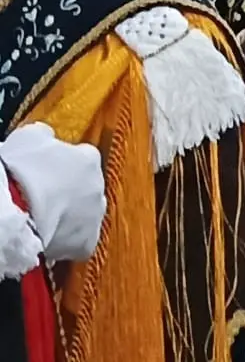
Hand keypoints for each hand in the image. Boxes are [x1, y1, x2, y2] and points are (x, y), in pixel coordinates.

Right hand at [0, 123, 105, 263]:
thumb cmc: (19, 168)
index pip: (83, 158)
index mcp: (88, 159)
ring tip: (43, 221)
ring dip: (70, 217)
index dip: (64, 166)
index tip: (47, 172)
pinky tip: (48, 240)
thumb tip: (47, 136)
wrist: (12, 206)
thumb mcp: (29, 138)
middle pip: (88, 188)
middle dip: (70, 192)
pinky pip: (80, 242)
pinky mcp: (87, 241)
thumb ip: (45, 136)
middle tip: (44, 198)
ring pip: (86, 215)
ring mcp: (96, 215)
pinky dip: (67, 242)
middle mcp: (99, 186)